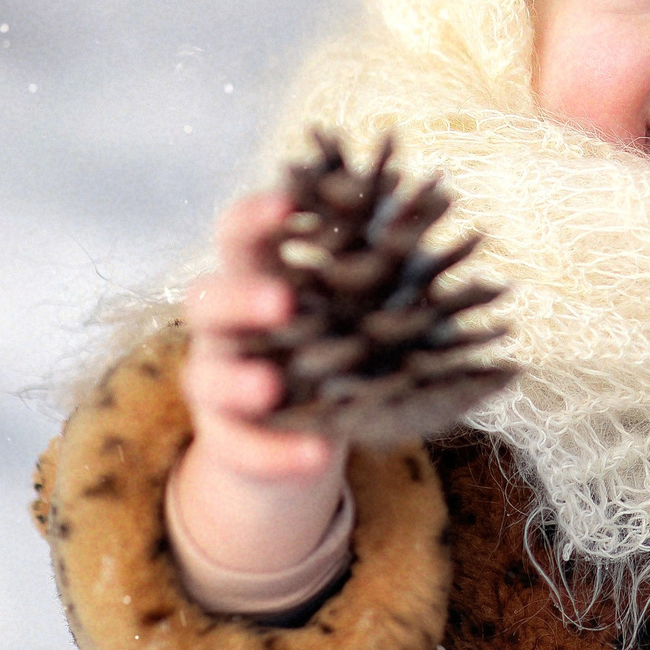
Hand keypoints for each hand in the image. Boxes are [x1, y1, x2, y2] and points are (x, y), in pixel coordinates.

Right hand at [172, 192, 349, 571]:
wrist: (299, 437)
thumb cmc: (334, 348)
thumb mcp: (357, 306)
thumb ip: (384, 260)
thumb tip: (444, 194)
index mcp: (257, 279)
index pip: (241, 235)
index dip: (257, 215)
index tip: (290, 202)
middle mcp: (226, 328)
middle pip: (206, 298)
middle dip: (242, 296)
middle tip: (283, 301)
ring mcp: (218, 384)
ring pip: (206, 376)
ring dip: (239, 379)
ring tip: (270, 387)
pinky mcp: (227, 441)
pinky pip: (241, 447)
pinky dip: (276, 452)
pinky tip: (314, 455)